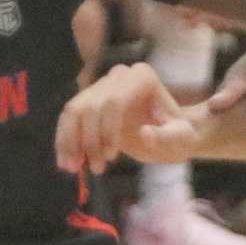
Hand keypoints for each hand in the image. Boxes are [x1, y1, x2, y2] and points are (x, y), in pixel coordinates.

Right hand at [56, 63, 203, 172]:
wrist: (170, 134)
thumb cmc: (178, 136)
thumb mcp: (181, 140)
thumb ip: (167, 138)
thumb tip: (145, 133)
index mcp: (142, 77)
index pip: (114, 101)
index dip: (107, 130)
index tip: (111, 157)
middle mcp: (119, 75)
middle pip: (91, 106)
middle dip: (90, 141)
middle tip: (97, 169)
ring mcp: (102, 85)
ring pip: (74, 110)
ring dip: (70, 141)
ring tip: (73, 169)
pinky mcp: (89, 99)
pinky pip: (68, 118)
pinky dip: (64, 140)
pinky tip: (66, 162)